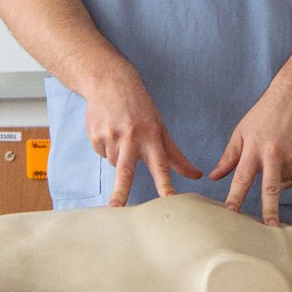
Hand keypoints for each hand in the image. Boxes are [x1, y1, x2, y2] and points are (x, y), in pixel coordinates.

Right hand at [84, 68, 201, 205]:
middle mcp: (131, 137)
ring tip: (122, 134)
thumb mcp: (160, 128)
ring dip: (119, 156)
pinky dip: (107, 148)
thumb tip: (196, 175)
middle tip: (115, 209)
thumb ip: (175, 156)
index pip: (161, 166)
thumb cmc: (140, 108)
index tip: (170, 201)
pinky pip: (102, 154)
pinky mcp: (95, 136)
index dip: (166, 185)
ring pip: (115, 163)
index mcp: (151, 136)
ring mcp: (111, 136)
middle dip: (120, 192)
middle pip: (125, 171)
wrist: (110, 82)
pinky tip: (110, 130)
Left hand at [207, 88, 291, 224]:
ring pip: (284, 182)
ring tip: (277, 157)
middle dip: (269, 211)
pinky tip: (288, 160)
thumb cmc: (265, 114)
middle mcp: (274, 153)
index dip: (235, 198)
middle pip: (270, 189)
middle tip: (269, 229)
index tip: (230, 215)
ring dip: (278, 179)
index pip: (241, 178)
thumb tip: (214, 176)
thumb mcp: (242, 131)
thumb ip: (229, 156)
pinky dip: (291, 175)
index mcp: (254, 147)